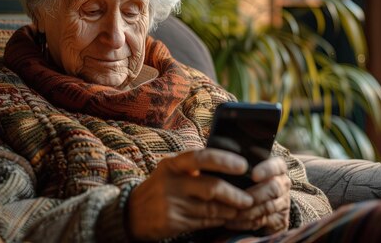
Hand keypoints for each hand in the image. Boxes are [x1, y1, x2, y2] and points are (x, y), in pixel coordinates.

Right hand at [128, 149, 254, 240]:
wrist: (131, 213)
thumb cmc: (160, 187)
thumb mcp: (171, 171)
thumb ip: (194, 168)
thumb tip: (230, 165)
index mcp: (173, 164)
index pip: (201, 157)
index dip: (224, 161)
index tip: (243, 166)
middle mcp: (171, 182)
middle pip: (211, 187)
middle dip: (234, 194)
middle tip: (249, 198)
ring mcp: (171, 203)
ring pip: (210, 208)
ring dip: (230, 210)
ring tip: (241, 209)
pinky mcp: (172, 222)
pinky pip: (203, 222)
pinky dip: (218, 220)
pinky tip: (226, 218)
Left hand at [224, 157, 290, 233]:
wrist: (263, 202)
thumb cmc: (247, 180)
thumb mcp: (247, 170)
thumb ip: (240, 167)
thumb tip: (224, 163)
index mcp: (278, 168)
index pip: (277, 166)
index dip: (266, 170)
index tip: (254, 175)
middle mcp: (283, 184)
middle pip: (273, 188)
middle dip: (254, 195)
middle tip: (237, 199)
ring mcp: (283, 203)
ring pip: (268, 207)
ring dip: (247, 211)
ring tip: (229, 212)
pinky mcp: (279, 220)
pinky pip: (262, 221)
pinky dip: (245, 223)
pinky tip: (231, 222)